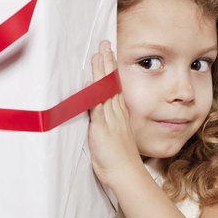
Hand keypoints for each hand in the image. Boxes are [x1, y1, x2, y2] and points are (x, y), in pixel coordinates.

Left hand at [88, 40, 142, 188]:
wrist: (125, 174)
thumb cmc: (118, 161)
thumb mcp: (112, 139)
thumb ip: (105, 125)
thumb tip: (98, 114)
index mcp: (118, 115)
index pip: (114, 87)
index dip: (110, 70)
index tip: (108, 55)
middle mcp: (115, 113)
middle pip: (110, 82)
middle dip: (107, 62)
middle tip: (105, 44)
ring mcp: (109, 118)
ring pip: (105, 89)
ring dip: (102, 70)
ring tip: (100, 52)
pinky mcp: (102, 126)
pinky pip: (97, 104)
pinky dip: (94, 90)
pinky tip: (91, 79)